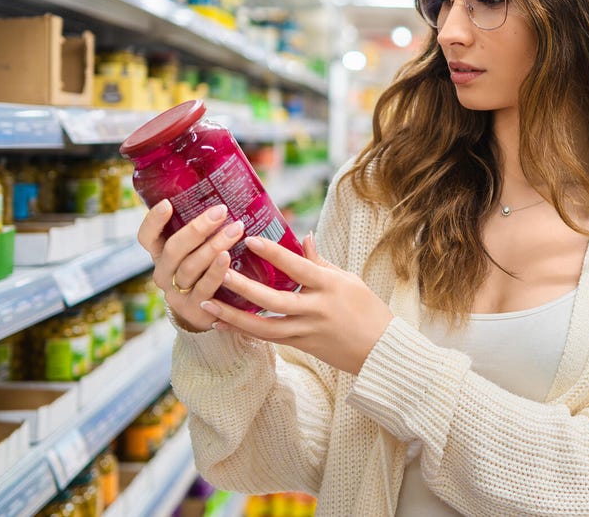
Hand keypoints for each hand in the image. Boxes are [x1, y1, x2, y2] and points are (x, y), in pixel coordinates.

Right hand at [136, 199, 246, 332]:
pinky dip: (216, 272)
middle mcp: (164, 273)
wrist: (207, 316)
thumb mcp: (195, 252)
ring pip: (190, 267)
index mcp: (160, 255)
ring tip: (235, 230)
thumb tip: (226, 196)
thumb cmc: (204, 273)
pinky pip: (204, 288)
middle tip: (221, 211)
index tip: (167, 203)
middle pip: (173, 249)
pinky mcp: (194, 309)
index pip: (146, 237)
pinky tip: (228, 258)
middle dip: (198, 228)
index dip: (154, 221)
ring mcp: (177, 293)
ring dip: (213, 246)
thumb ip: (201, 232)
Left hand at [201, 234, 394, 374]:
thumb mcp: (348, 280)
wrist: (380, 351)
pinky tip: (223, 324)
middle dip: (245, 287)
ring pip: (265, 326)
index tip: (250, 240)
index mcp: (330, 286)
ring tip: (208, 304)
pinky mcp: (302, 346)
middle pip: (274, 299)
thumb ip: (321, 262)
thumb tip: (303, 237)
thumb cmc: (368, 309)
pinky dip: (244, 330)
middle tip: (219, 273)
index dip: (274, 254)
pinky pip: (268, 338)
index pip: (298, 267)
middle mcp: (317, 309)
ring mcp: (308, 331)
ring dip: (234, 316)